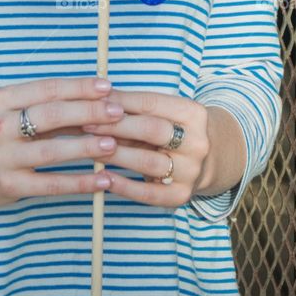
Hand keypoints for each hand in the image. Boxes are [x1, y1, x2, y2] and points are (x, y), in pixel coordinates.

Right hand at [0, 76, 124, 208]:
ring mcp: (2, 158)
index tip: (108, 86)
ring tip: (114, 144)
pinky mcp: (9, 187)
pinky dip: (79, 183)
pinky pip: (50, 185)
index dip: (79, 87)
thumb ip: (44, 106)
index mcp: (1, 100)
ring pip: (52, 151)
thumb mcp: (8, 110)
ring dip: (86, 147)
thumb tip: (95, 99)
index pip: (46, 89)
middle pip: (50, 116)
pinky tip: (102, 180)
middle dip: (88, 112)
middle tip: (118, 112)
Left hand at [80, 88, 211, 206]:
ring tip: (89, 150)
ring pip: (148, 161)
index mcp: (192, 113)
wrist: (210, 159)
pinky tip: (103, 178)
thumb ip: (132, 109)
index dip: (119, 102)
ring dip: (116, 155)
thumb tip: (93, 99)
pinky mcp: (182, 195)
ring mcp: (192, 171)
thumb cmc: (172, 129)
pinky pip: (149, 194)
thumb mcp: (162, 113)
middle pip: (151, 130)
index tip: (92, 102)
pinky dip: (124, 186)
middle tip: (86, 125)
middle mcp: (197, 142)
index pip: (151, 102)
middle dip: (115, 126)